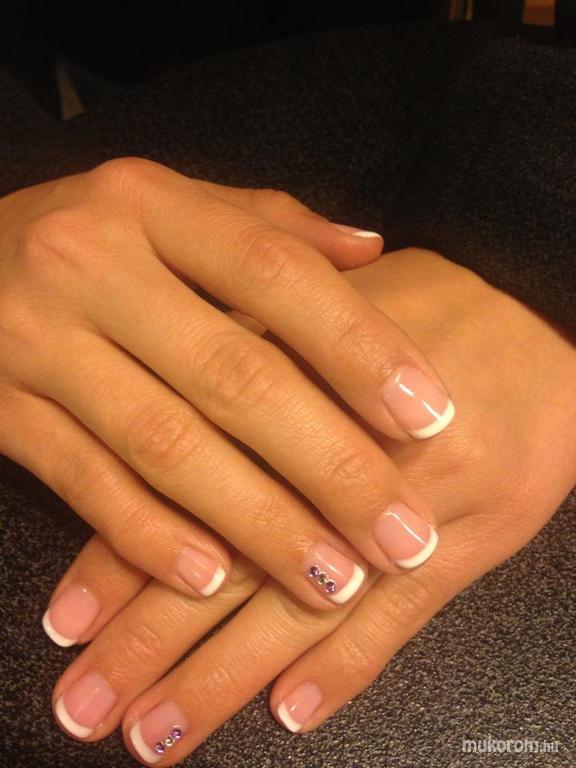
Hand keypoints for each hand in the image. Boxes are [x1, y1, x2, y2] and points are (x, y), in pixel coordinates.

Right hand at [0, 158, 458, 631]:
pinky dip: (150, 536)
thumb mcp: (166, 206)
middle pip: (235, 373)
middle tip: (402, 533)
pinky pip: (85, 482)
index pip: (276, 272)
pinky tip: (214, 579)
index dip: (359, 346)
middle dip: (330, 464)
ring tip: (332, 579)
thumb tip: (373, 250)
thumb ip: (269, 226)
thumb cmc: (85, 235)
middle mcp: (90, 266)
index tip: (430, 414)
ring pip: (167, 445)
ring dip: (258, 522)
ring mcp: (36, 341)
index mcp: (149, 204)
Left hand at [46, 248, 575, 763]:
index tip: (68, 620)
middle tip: (89, 703)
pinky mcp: (468, 542)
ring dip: (225, 678)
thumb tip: (164, 392)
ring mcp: (408, 509)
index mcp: (297, 387)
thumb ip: (249, 348)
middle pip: (232, 562)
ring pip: (303, 607)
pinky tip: (291, 710)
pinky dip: (345, 667)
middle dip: (151, 642)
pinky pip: (401, 619)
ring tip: (162, 730)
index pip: (187, 488)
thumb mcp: (328, 306)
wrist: (540, 323)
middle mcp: (343, 459)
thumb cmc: (430, 310)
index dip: (121, 557)